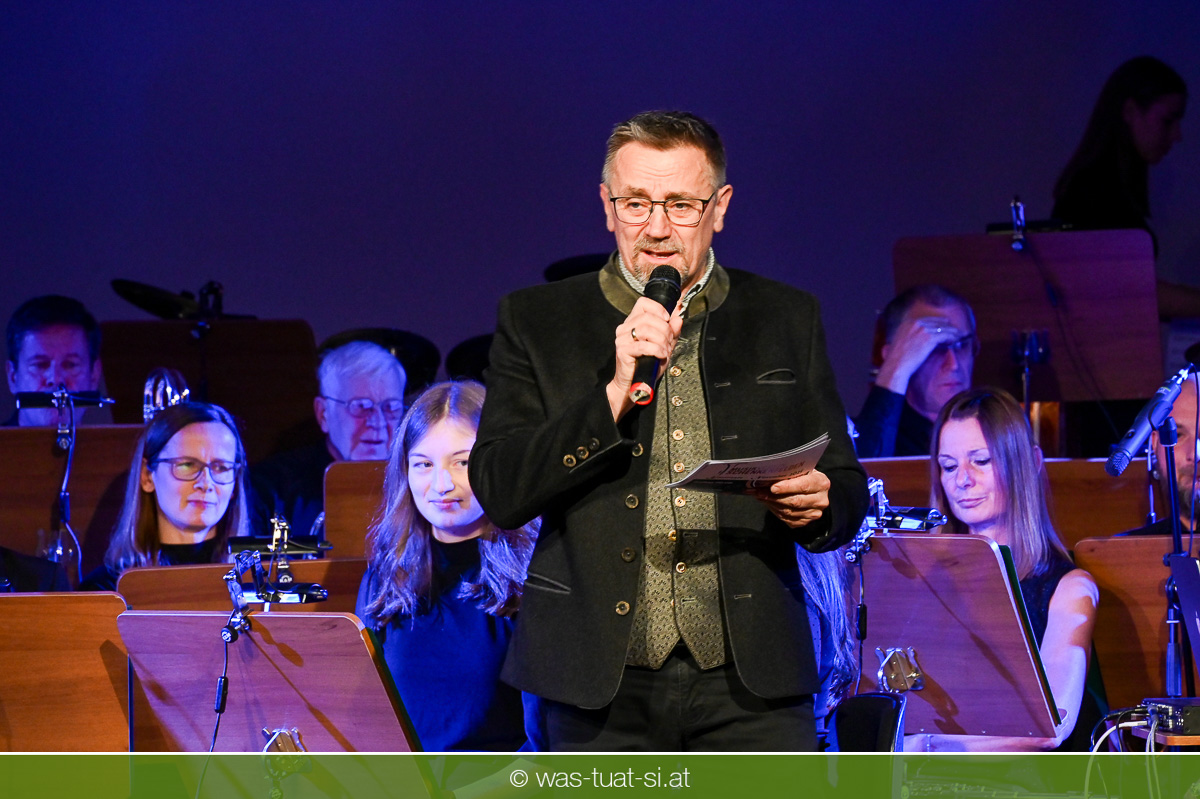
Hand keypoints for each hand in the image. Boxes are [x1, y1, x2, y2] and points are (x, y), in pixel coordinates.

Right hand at [607, 296, 682, 420]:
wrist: (633, 384)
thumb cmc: (646, 365)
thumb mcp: (663, 346)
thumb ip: (671, 332)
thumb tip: (678, 319)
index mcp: (633, 322)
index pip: (643, 303)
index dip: (658, 308)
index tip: (667, 319)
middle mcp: (626, 328)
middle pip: (649, 317)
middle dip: (664, 329)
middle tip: (668, 342)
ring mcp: (622, 338)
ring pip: (647, 329)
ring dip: (661, 340)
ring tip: (664, 351)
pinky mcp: (623, 350)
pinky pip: (643, 345)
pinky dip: (656, 350)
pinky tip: (660, 355)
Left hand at [753, 469, 830, 528]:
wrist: (813, 490)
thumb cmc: (804, 477)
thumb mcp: (802, 470)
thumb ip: (790, 473)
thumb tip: (768, 475)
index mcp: (821, 483)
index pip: (803, 486)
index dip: (787, 487)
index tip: (772, 487)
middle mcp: (821, 500)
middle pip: (795, 501)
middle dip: (775, 497)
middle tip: (759, 492)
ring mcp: (814, 513)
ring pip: (789, 512)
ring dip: (772, 504)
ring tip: (760, 496)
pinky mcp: (806, 522)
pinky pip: (788, 519)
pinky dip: (775, 511)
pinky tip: (767, 503)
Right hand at [875, 315, 964, 394]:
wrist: (896, 365)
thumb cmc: (897, 358)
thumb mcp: (900, 340)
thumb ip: (909, 334)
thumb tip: (917, 337)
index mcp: (908, 323)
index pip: (928, 319)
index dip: (938, 322)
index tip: (945, 324)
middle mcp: (916, 324)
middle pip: (937, 322)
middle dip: (947, 326)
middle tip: (954, 330)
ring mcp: (923, 330)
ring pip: (943, 328)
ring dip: (951, 332)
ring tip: (957, 335)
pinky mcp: (929, 338)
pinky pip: (945, 335)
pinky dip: (951, 337)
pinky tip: (954, 340)